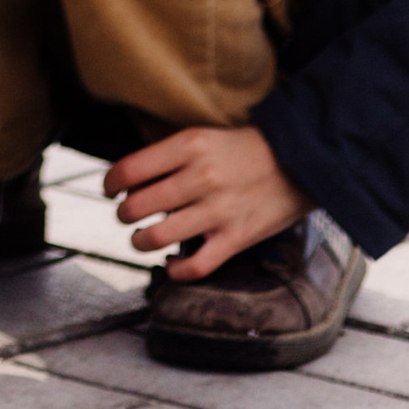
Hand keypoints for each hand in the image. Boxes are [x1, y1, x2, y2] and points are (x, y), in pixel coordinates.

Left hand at [107, 123, 307, 277]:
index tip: (110, 190)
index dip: (110, 183)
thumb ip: (168, 157)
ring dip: (140, 241)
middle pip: (138, 205)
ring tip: (141, 238)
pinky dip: (176, 270)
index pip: (130, 169)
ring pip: (158, 237)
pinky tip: (171, 264)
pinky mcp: (236, 238)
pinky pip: (195, 266)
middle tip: (127, 215)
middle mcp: (201, 177)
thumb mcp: (202, 137)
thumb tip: (129, 182)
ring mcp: (218, 211)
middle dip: (124, 214)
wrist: (299, 162)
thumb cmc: (244, 150)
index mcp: (189, 146)